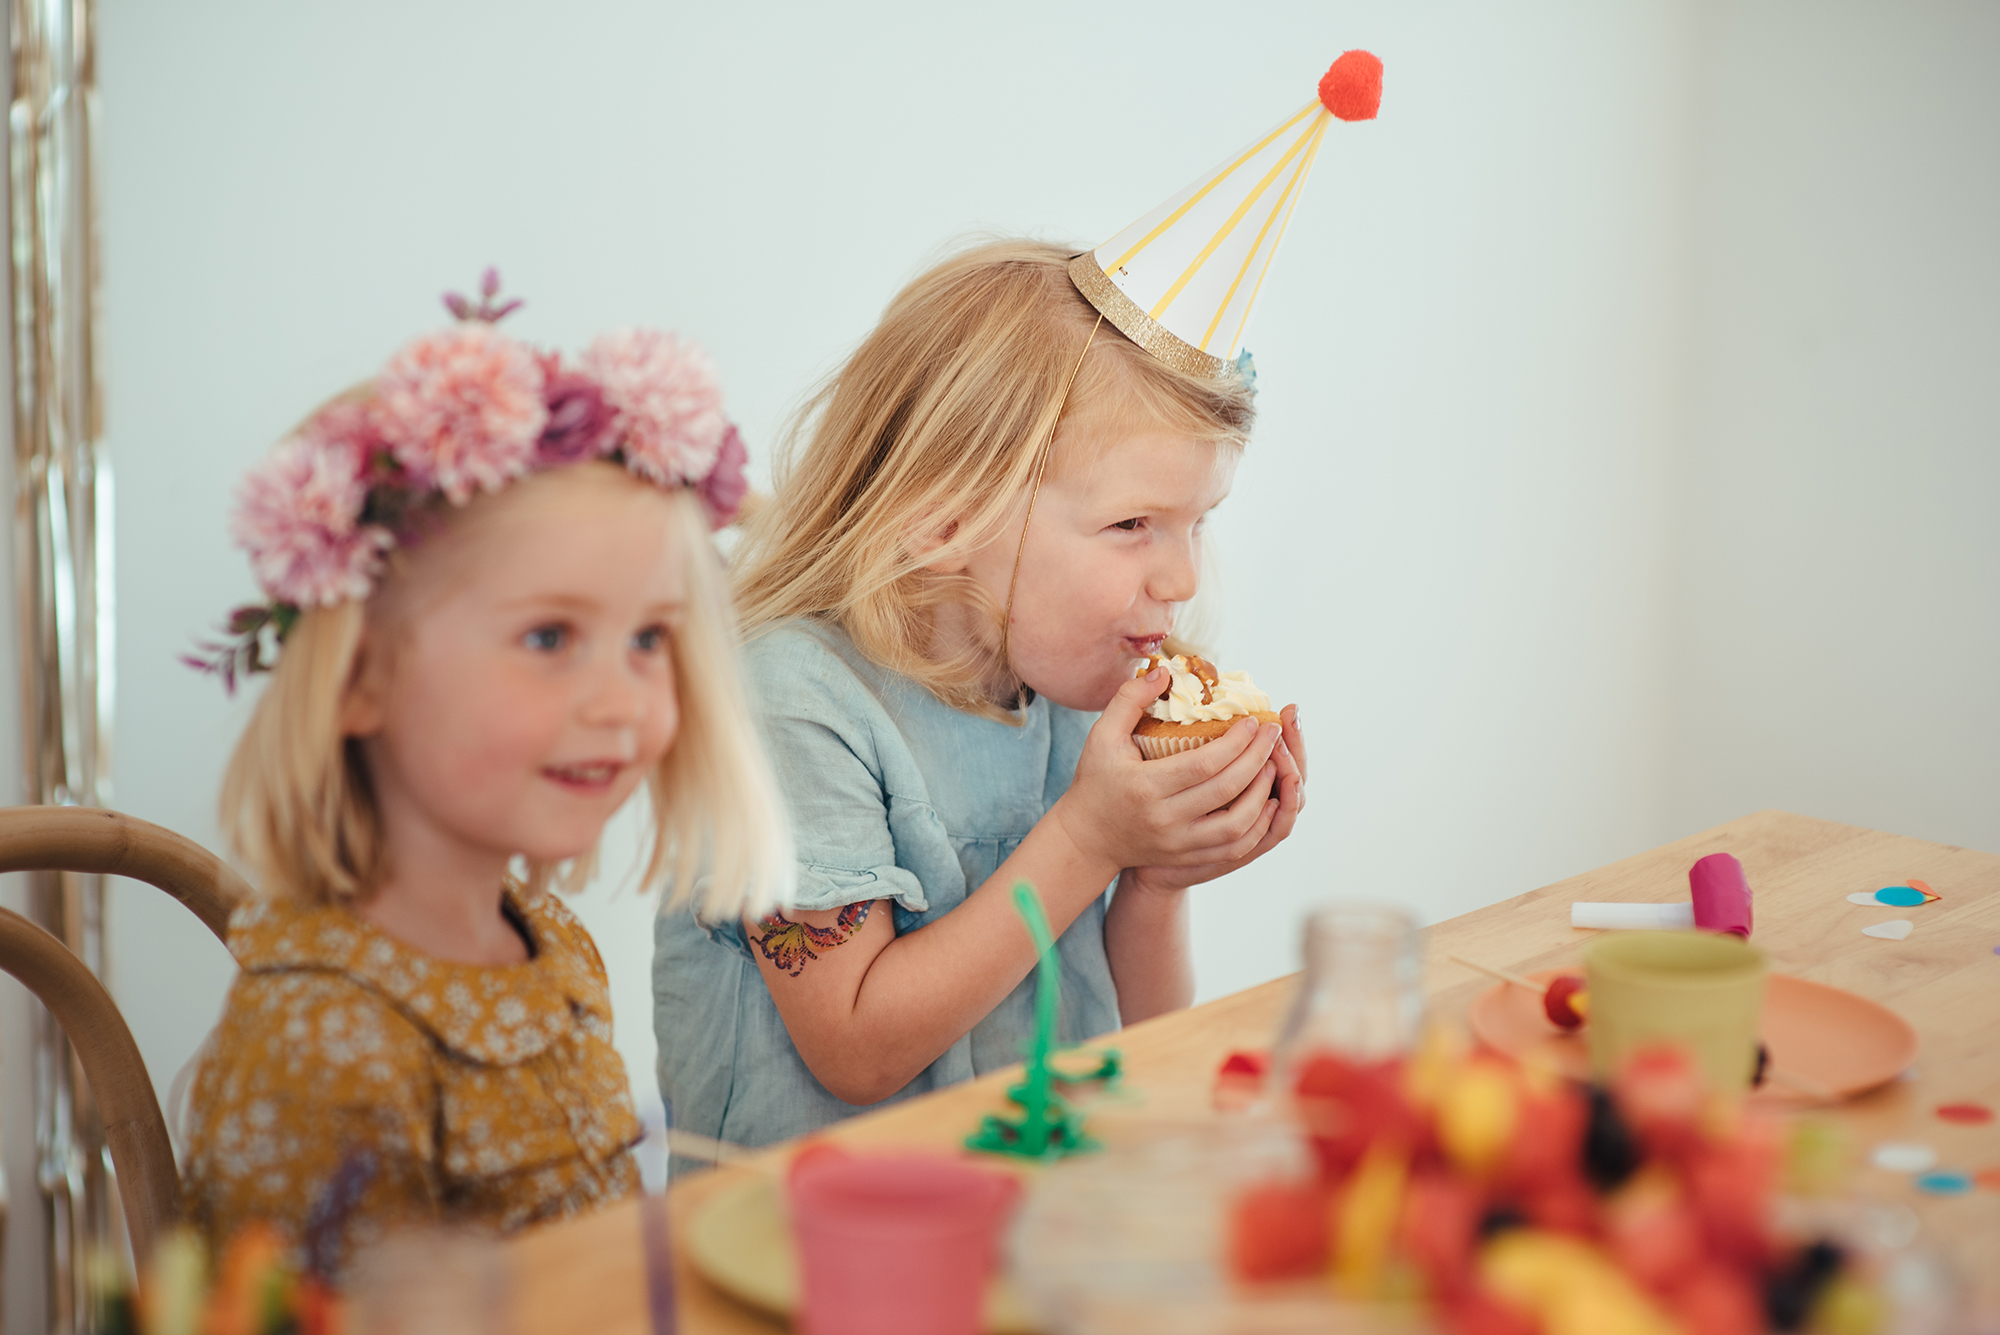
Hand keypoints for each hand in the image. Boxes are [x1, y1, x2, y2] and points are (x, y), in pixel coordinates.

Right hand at [1053, 671, 1290, 875]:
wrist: (1088, 838)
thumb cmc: (1096, 781)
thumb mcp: (1102, 735)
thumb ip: (1129, 699)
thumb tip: (1164, 672)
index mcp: (1144, 786)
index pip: (1203, 764)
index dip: (1235, 743)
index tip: (1254, 721)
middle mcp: (1164, 819)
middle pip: (1225, 790)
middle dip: (1257, 759)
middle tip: (1272, 734)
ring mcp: (1178, 843)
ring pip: (1236, 825)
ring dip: (1261, 794)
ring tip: (1272, 766)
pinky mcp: (1188, 858)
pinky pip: (1234, 847)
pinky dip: (1256, 825)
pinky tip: (1266, 802)